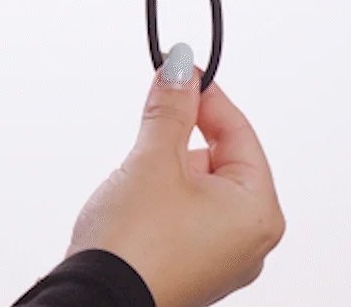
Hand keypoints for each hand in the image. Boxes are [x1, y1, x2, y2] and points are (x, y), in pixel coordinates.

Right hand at [66, 43, 285, 306]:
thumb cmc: (132, 247)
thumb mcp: (152, 161)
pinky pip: (188, 214)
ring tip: (138, 176)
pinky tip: (138, 200)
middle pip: (222, 159)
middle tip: (154, 115)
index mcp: (258, 212)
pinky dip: (166, 195)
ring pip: (201, 186)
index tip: (181, 69)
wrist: (92, 306)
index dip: (207, 95)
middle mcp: (249, 239)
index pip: (238, 132)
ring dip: (171, 166)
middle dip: (185, 135)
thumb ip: (170, 109)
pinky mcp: (193, 267)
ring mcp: (222, 257)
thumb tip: (179, 67)